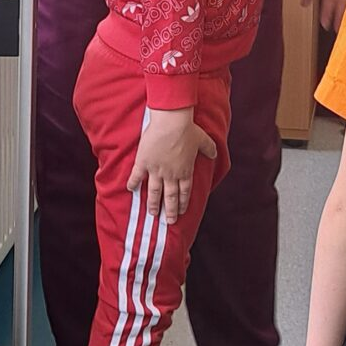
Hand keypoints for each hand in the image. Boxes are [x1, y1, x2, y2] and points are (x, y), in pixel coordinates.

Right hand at [128, 106, 213, 224]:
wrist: (171, 123)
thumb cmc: (188, 130)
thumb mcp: (203, 140)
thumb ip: (209, 149)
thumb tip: (214, 154)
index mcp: (185, 171)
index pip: (184, 192)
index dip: (183, 203)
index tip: (181, 212)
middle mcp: (171, 175)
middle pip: (170, 197)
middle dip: (170, 210)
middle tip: (168, 221)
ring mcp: (156, 170)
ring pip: (154, 192)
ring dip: (153, 204)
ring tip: (153, 213)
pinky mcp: (144, 162)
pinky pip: (136, 176)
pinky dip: (133, 184)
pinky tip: (130, 190)